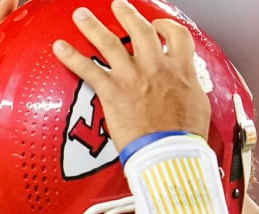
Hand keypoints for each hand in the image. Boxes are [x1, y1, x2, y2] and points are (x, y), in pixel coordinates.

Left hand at [51, 0, 209, 149]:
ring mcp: (132, 77)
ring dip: (93, 26)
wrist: (170, 153)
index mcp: (181, 70)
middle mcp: (156, 66)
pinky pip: (87, 69)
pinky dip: (71, 56)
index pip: (177, 36)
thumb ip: (190, 90)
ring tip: (82, 15)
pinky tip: (59, 47)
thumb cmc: (185, 138)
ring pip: (110, 42)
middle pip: (140, 30)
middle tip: (118, 6)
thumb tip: (189, 89)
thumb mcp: (199, 107)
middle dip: (127, 14)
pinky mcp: (113, 91)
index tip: (159, 26)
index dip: (166, 27)